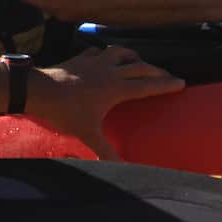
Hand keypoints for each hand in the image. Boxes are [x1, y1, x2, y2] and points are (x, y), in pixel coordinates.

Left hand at [24, 45, 184, 160]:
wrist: (39, 90)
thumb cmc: (66, 112)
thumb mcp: (88, 133)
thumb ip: (106, 151)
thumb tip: (123, 169)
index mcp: (115, 88)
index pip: (147, 86)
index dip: (165, 85)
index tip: (181, 83)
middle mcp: (109, 71)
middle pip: (139, 67)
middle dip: (155, 70)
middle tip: (166, 75)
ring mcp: (94, 62)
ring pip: (119, 52)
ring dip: (132, 55)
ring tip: (138, 60)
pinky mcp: (79, 58)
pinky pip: (96, 52)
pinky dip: (104, 54)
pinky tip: (103, 57)